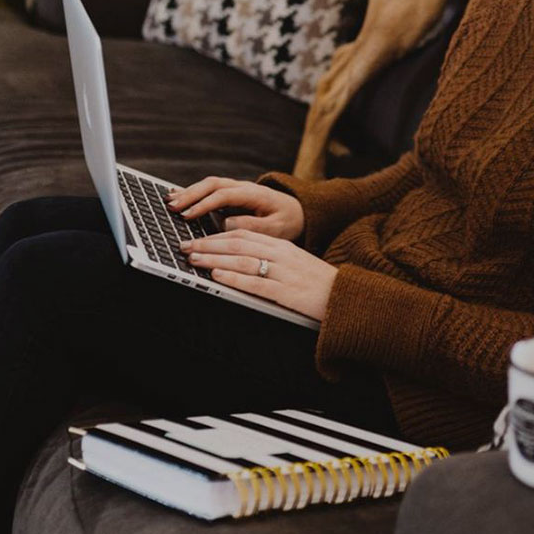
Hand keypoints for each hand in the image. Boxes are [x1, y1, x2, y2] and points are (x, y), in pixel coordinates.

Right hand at [167, 177, 304, 240]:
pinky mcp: (232, 194)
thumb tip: (226, 223)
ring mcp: (236, 188)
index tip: (189, 215)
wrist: (298, 212)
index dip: (205, 204)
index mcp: (254, 193)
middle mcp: (243, 187)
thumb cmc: (287, 221)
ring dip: (189, 192)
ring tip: (170, 202)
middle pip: (213, 184)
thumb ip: (253, 226)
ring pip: (209, 185)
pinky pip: (210, 190)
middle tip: (173, 207)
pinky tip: (177, 195)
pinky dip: (193, 192)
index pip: (224, 195)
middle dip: (191, 195)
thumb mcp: (276, 228)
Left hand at [179, 229, 336, 322]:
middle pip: (238, 244)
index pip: (243, 235)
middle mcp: (281, 255)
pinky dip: (233, 277)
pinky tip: (217, 276)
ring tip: (193, 259)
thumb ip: (272, 258)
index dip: (215, 236)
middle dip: (208, 245)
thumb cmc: (320, 284)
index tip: (196, 239)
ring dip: (213, 259)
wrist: (349, 297)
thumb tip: (241, 259)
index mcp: (283, 246)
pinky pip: (254, 282)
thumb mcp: (296, 263)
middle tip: (185, 246)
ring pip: (241, 260)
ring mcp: (284, 273)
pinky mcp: (286, 292)